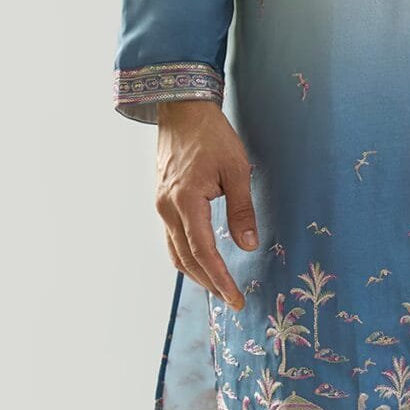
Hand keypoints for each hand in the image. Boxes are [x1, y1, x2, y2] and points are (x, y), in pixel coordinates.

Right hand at [154, 100, 258, 311]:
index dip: (220, 279)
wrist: (182, 110)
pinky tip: (202, 262)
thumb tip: (249, 245)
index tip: (235, 298)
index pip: (203, 252)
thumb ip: (242, 209)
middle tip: (231, 299)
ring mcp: (161, 206)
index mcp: (185, 201)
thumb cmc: (212, 135)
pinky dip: (187, 256)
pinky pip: (172, 239)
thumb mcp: (236, 168)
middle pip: (187, 259)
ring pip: (176, 252)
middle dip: (210, 283)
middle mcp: (167, 208)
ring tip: (219, 287)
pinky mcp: (162, 201)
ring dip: (196, 273)